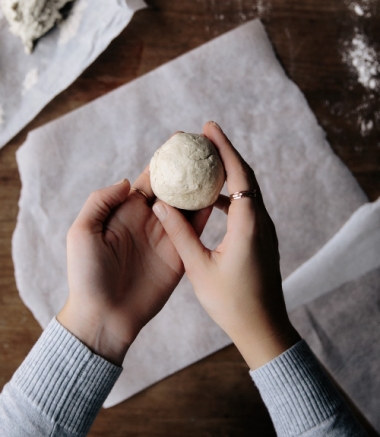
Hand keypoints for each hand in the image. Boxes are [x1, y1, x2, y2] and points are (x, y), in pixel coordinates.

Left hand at [57, 168, 210, 365]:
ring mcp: (166, 237)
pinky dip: (208, 213)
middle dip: (188, 170)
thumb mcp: (82, 233)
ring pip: (189, 206)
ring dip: (202, 188)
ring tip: (219, 167)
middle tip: (206, 149)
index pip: (149, 179)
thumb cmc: (87, 275)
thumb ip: (101, 201)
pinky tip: (221, 197)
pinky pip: (196, 231)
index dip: (164, 161)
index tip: (179, 141)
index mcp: (126, 211)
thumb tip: (129, 180)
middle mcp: (149, 220)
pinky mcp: (180, 256)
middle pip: (174, 188)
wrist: (104, 316)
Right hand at [153, 121, 299, 369]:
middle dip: (225, 153)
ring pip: (248, 190)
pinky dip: (230, 195)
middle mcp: (261, 221)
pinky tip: (211, 200)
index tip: (209, 127)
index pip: (238, 174)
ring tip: (205, 164)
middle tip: (204, 136)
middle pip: (245, 176)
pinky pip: (247, 206)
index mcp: (248, 224)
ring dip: (228, 173)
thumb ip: (179, 234)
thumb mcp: (198, 267)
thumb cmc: (231, 302)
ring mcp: (264, 230)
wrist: (263, 328)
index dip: (224, 148)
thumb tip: (159, 205)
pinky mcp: (262, 239)